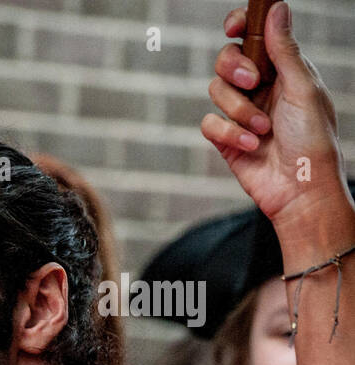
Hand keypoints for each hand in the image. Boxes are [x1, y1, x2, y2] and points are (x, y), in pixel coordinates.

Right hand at [201, 3, 348, 233]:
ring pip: (216, 92)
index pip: (254, 37)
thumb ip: (285, 50)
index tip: (234, 27)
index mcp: (283, 70)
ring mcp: (241, 113)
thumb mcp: (302, 88)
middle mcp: (260, 88)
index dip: (241, 26)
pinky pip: (209, 124)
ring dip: (239, 111)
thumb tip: (277, 8)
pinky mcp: (225, 138)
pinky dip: (229, 134)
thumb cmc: (312, 140)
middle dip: (235, 69)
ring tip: (263, 130)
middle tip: (253, 82)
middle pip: (226, 60)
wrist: (300, 190)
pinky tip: (252, 146)